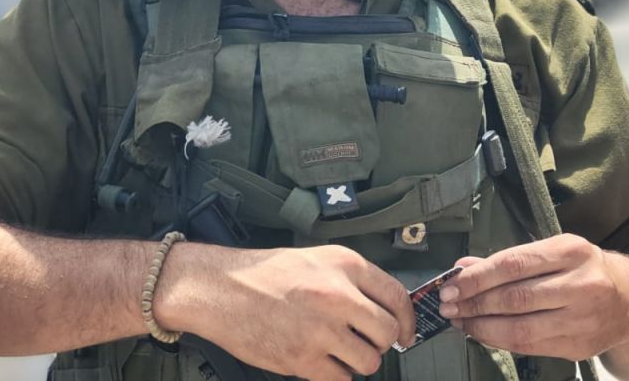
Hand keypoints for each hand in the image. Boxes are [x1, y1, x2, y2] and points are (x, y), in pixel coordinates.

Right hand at [163, 244, 415, 380]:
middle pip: (387, 332)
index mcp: (344, 264)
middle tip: (363, 342)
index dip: (408, 320)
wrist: (219, 288)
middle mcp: (338, 295)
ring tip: (336, 350)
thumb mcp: (314, 259)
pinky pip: (341, 379)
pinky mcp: (303, 359)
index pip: (397, 296)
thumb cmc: (263, 273)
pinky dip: (334, 374)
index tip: (406, 333)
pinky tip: (319, 360)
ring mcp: (321, 329)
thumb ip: (351, 280)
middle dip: (379, 342)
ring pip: (369, 361)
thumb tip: (384, 309)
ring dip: (357, 361)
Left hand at [439, 234, 628, 361]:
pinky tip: (483, 333)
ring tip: (461, 321)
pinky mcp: (579, 347)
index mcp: (571, 252)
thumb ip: (508, 259)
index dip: (477, 277)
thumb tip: (463, 267)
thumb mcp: (553, 251)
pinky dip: (501, 341)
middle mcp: (580, 285)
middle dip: (474, 303)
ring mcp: (582, 320)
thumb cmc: (585, 269)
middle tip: (447, 305)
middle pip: (515, 298)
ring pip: (521, 329)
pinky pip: (531, 347)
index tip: (451, 284)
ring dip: (482, 327)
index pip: (513, 264)